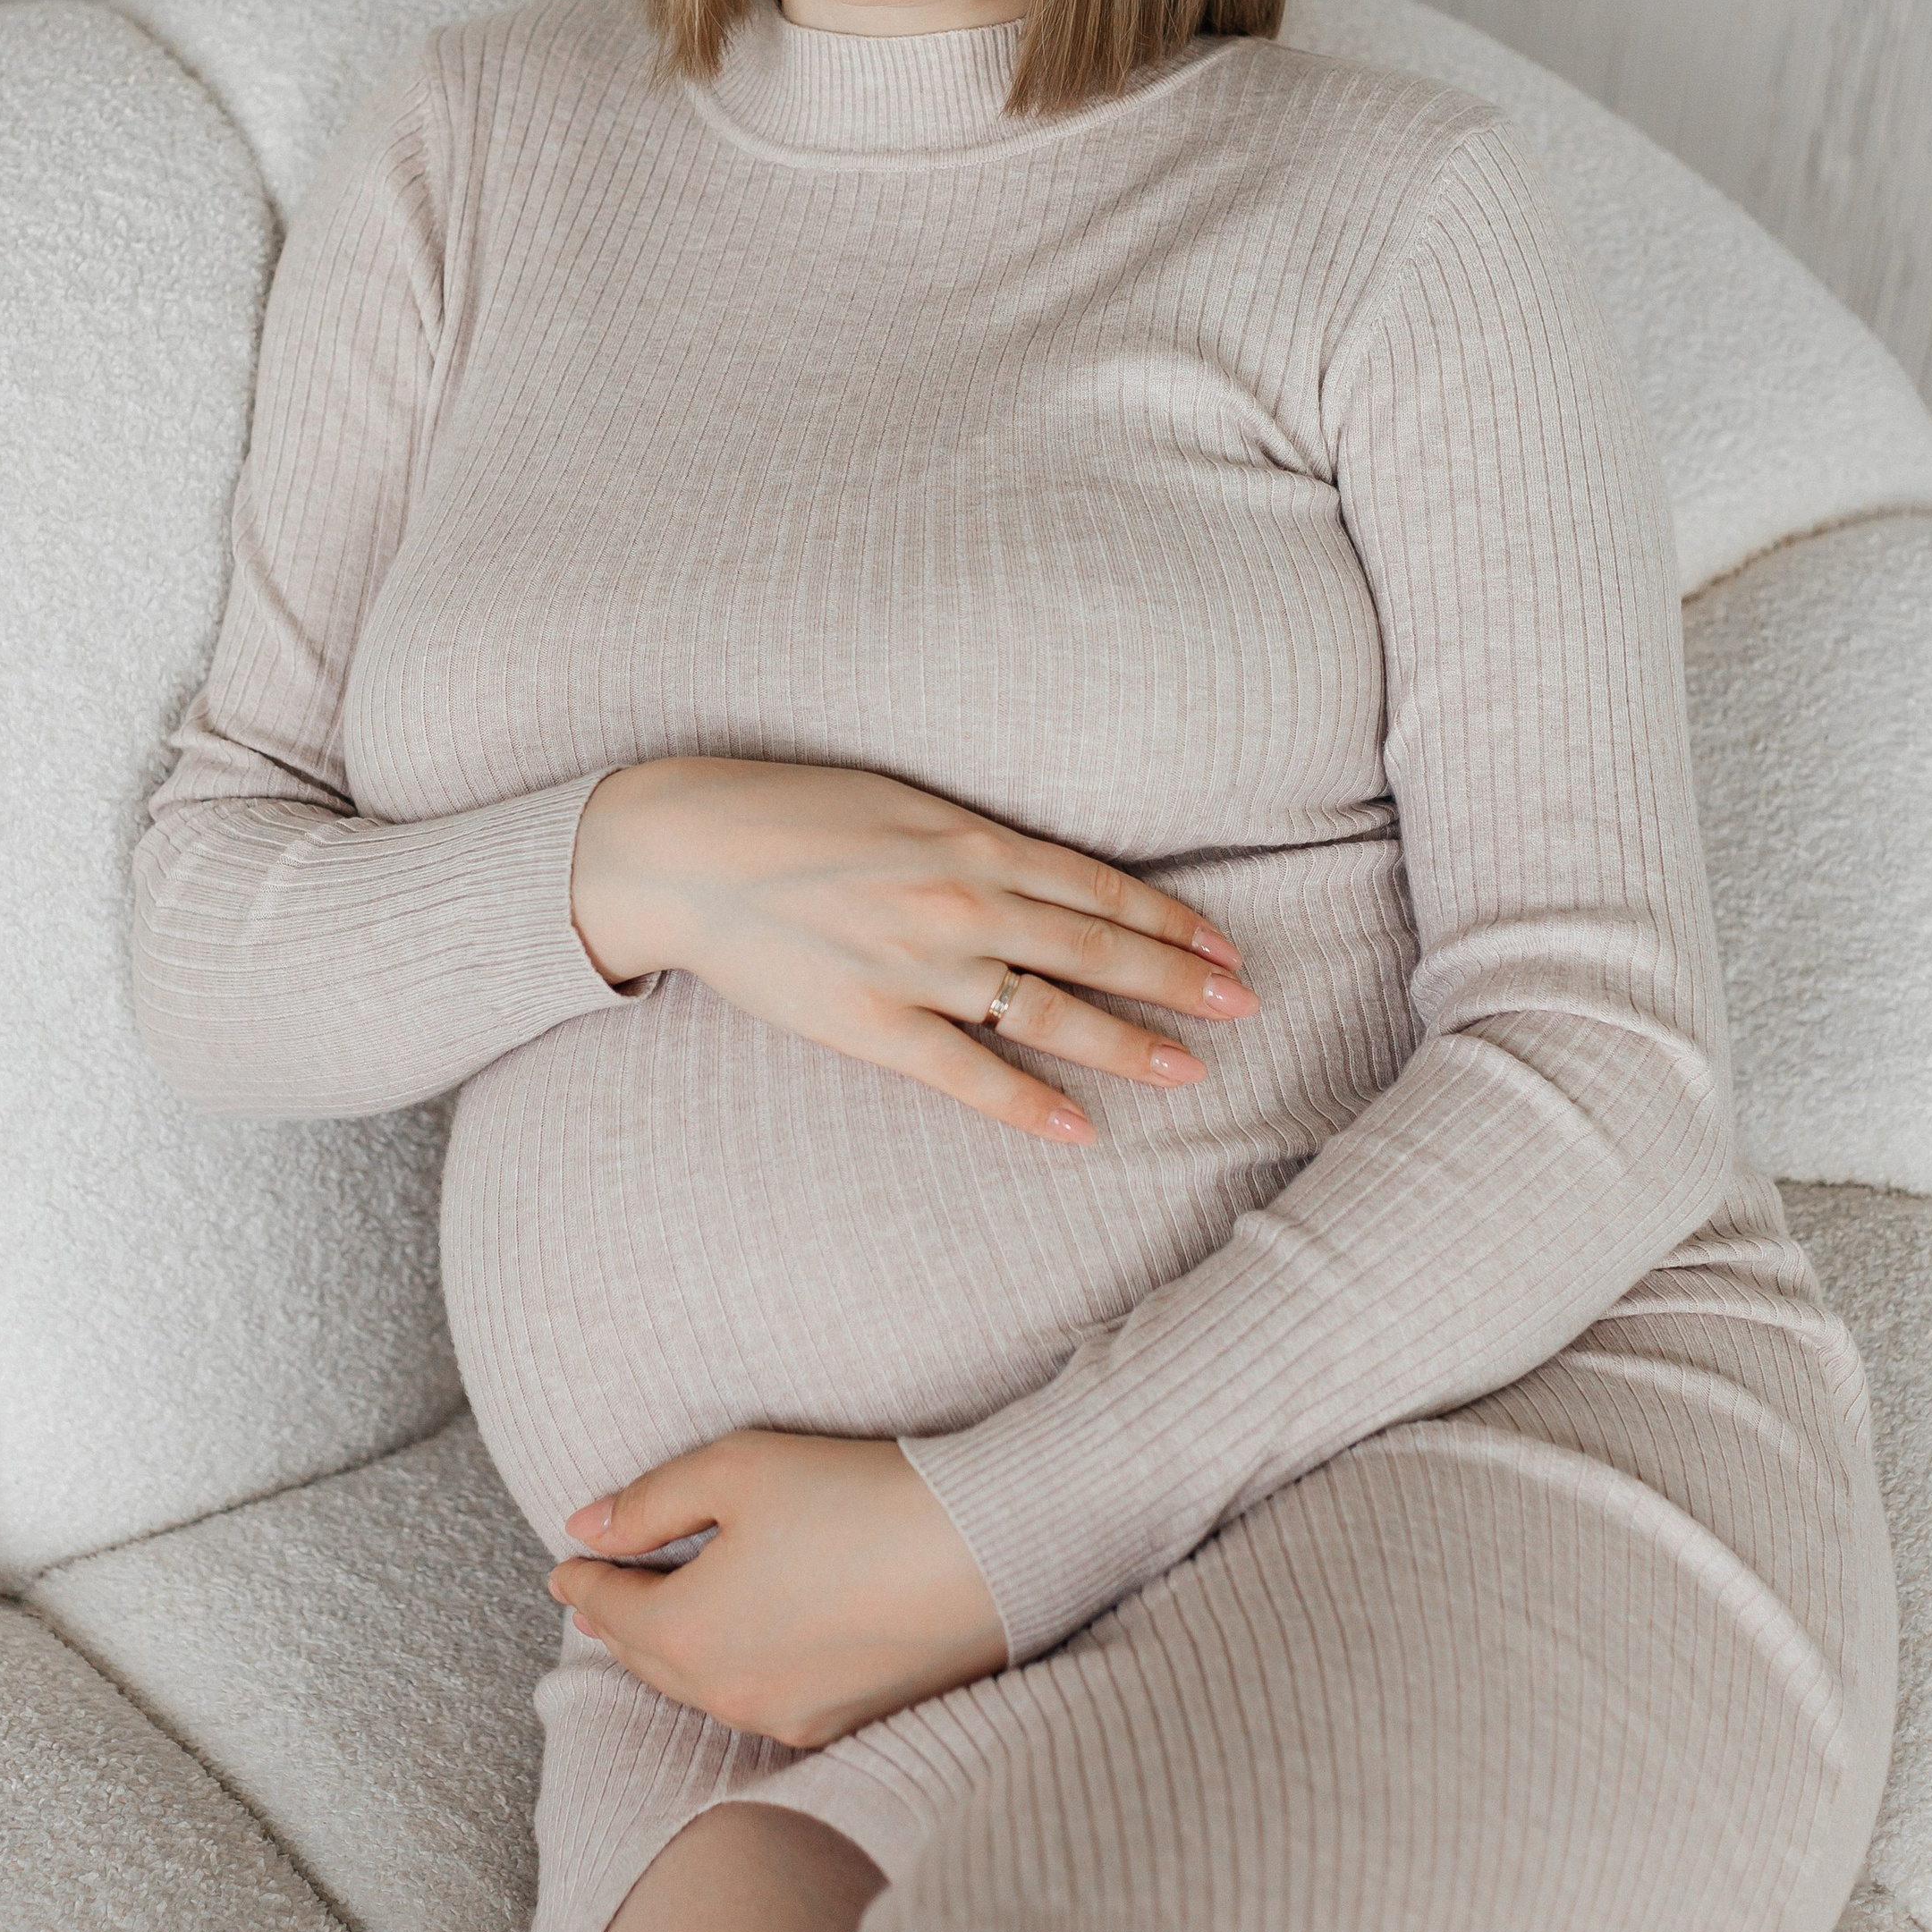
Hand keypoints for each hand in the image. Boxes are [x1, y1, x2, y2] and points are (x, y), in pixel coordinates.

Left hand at [546, 1429, 1008, 1749]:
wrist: (982, 1549)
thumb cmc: (851, 1497)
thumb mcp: (735, 1470)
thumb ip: (650, 1501)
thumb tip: (587, 1526)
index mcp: (689, 1633)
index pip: (610, 1608)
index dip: (583, 1579)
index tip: (563, 1564)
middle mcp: (729, 1694)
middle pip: (650, 1659)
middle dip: (619, 1624)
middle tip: (598, 1596)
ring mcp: (790, 1717)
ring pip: (703, 1687)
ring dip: (673, 1653)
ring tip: (659, 1620)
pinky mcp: (844, 1721)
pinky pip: (760, 1701)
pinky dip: (732, 1672)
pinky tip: (742, 1646)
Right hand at [568, 755, 1257, 1146]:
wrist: (685, 849)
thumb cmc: (789, 813)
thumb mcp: (898, 802)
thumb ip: (972, 839)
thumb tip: (1038, 871)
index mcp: (971, 839)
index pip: (1099, 888)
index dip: (1171, 922)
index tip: (1226, 949)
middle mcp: (962, 901)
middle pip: (1097, 949)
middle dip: (1181, 982)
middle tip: (1247, 1008)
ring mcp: (919, 966)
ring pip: (1050, 1013)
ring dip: (1129, 1045)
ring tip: (1191, 1072)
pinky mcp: (870, 1022)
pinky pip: (967, 1075)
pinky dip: (1028, 1104)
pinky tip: (1079, 1129)